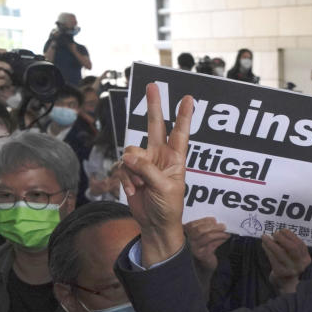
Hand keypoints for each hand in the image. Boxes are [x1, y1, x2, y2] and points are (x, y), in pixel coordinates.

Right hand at [116, 82, 192, 263]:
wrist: (155, 225)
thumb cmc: (168, 207)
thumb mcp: (164, 188)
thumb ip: (148, 170)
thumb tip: (130, 157)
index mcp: (175, 159)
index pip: (180, 133)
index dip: (183, 116)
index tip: (188, 98)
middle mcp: (160, 156)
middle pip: (155, 126)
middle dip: (153, 106)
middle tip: (153, 86)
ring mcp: (145, 163)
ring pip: (131, 153)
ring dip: (133, 171)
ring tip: (141, 186)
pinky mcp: (131, 172)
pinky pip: (123, 168)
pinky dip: (126, 180)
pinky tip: (133, 190)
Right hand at [185, 217, 228, 272]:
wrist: (202, 264)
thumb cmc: (202, 248)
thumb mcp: (200, 236)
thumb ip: (204, 228)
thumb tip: (214, 221)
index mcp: (184, 233)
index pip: (193, 224)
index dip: (205, 221)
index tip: (214, 220)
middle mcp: (187, 241)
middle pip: (200, 230)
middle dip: (214, 226)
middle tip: (223, 226)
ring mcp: (194, 248)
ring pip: (208, 237)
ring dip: (219, 233)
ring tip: (226, 233)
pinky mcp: (202, 255)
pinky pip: (213, 245)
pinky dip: (220, 240)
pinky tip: (225, 239)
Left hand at [263, 229, 311, 293]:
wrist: (286, 284)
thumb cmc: (289, 266)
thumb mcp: (294, 257)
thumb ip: (290, 246)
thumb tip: (278, 233)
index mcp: (306, 259)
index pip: (300, 244)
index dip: (291, 235)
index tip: (283, 230)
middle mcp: (300, 265)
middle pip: (293, 248)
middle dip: (283, 238)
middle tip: (275, 233)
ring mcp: (290, 270)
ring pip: (280, 253)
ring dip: (271, 243)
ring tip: (264, 237)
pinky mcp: (280, 273)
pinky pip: (272, 259)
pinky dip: (267, 250)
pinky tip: (264, 245)